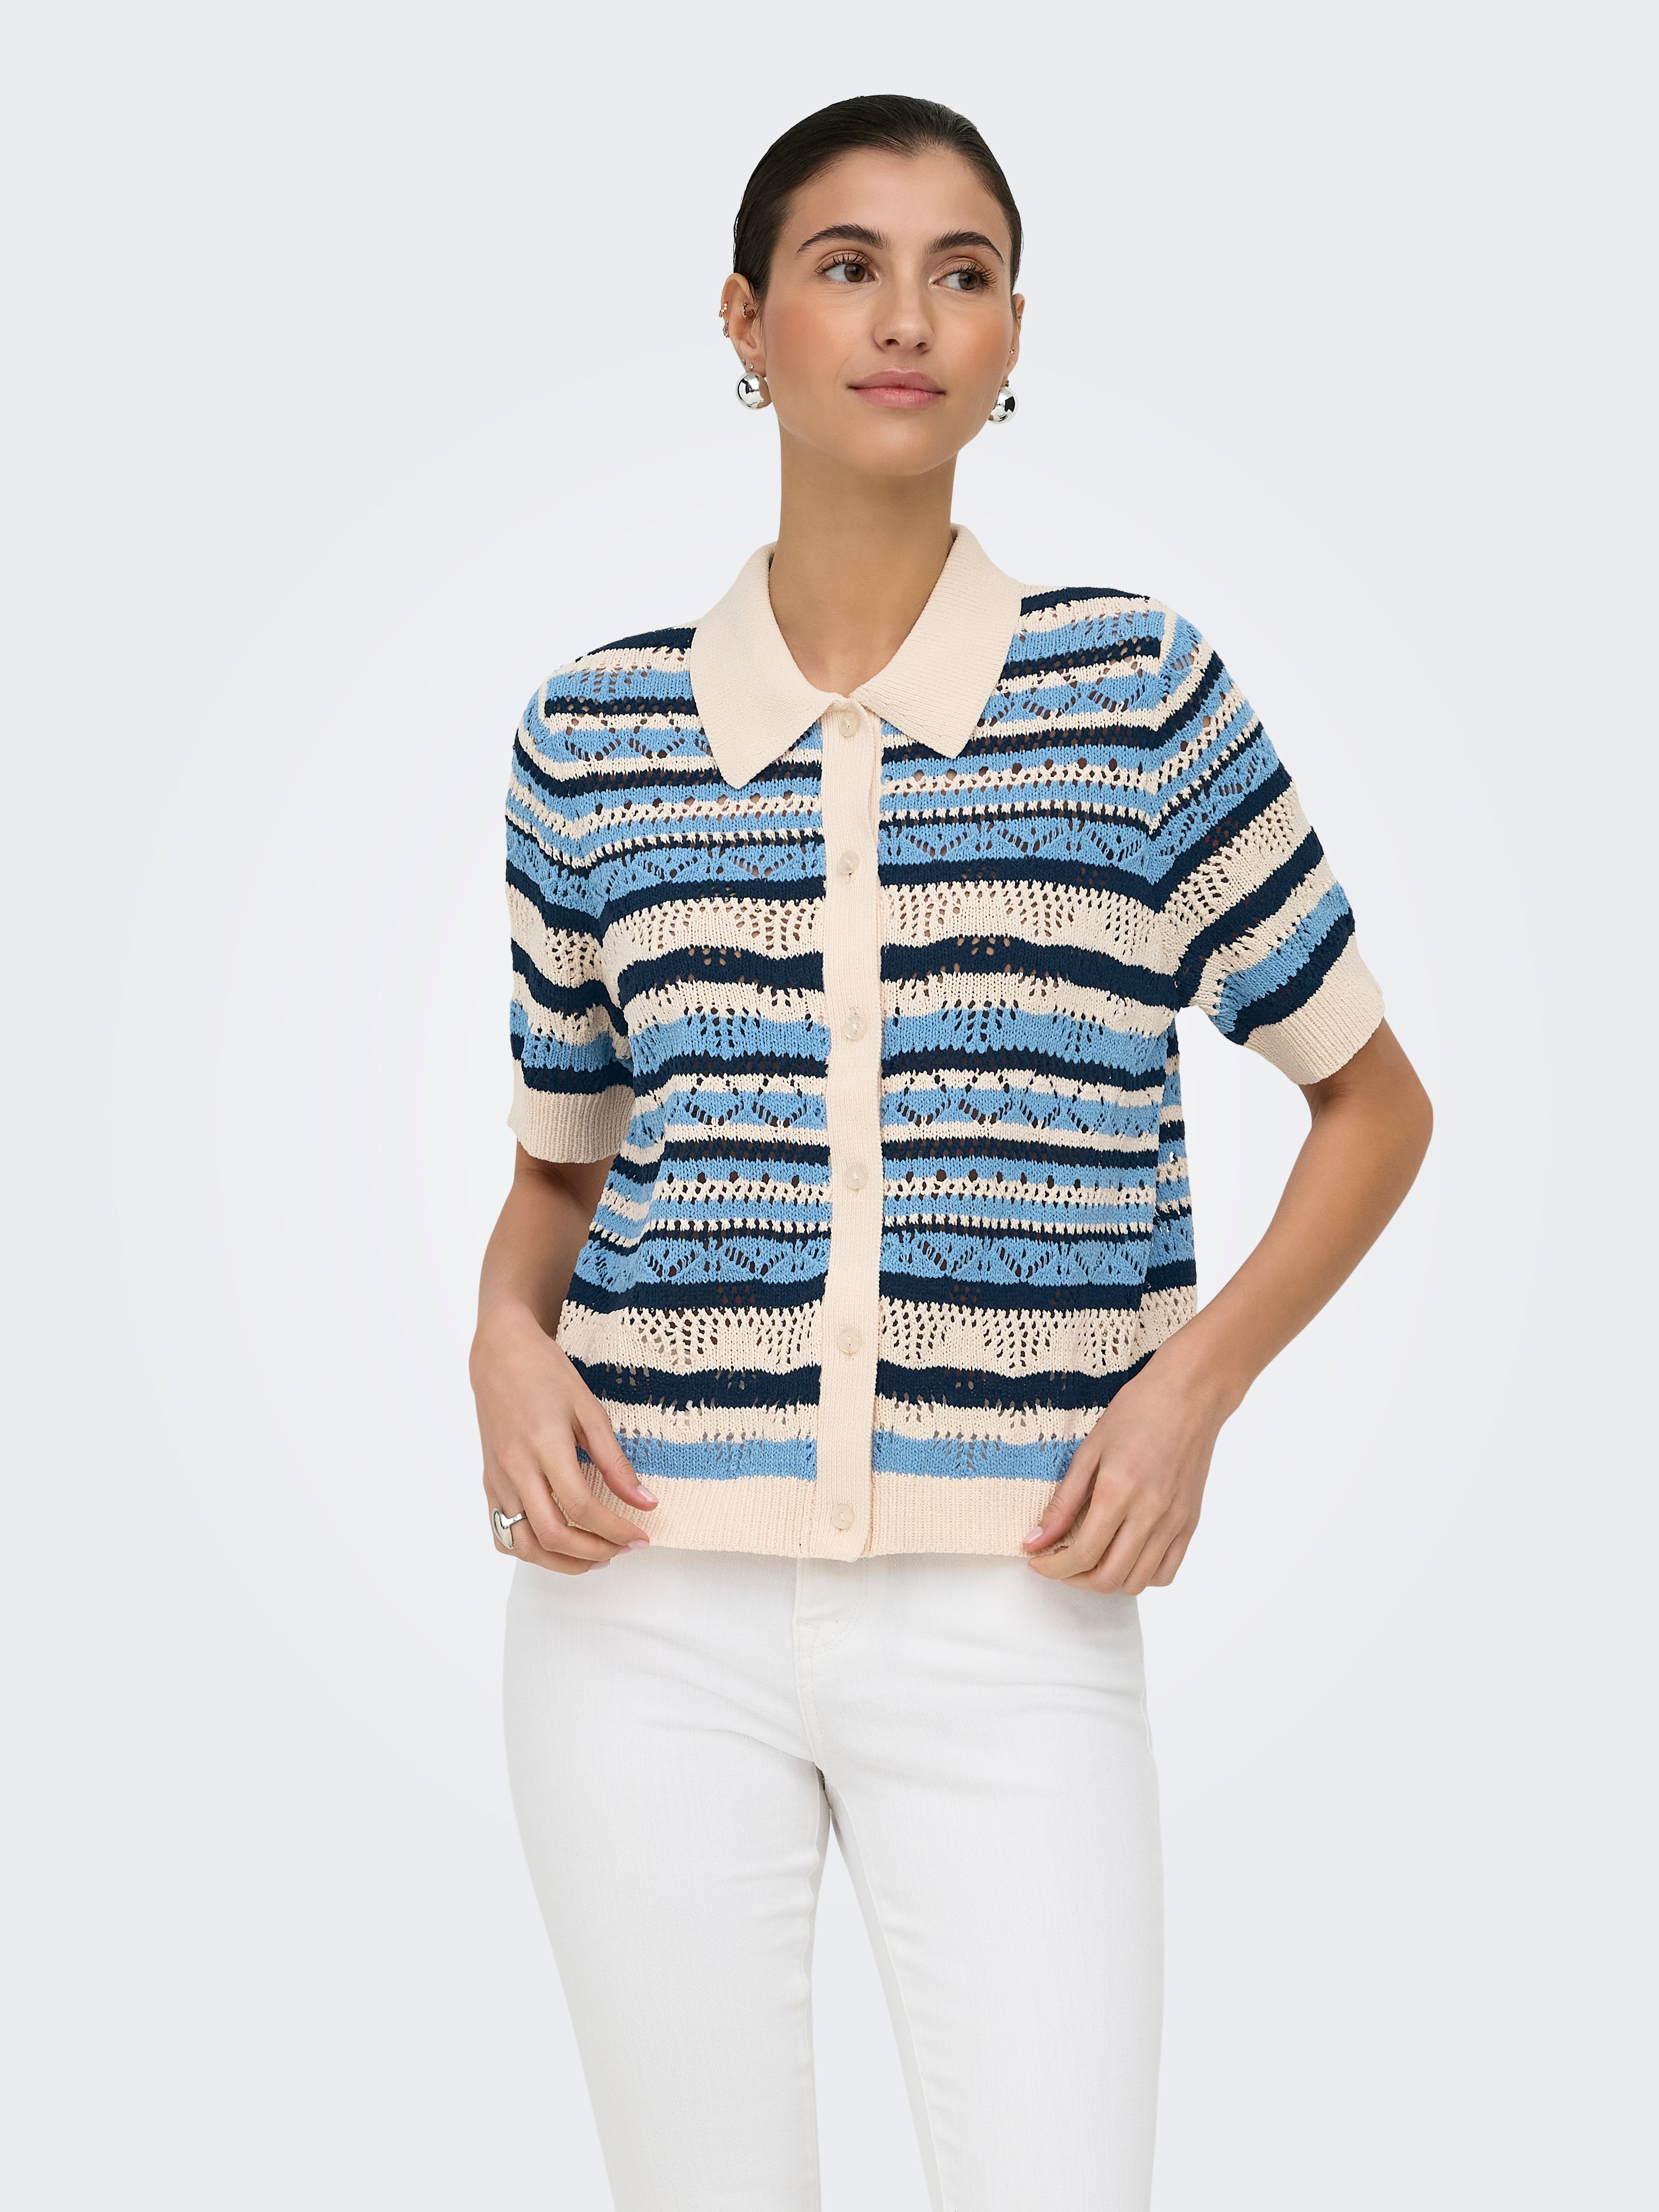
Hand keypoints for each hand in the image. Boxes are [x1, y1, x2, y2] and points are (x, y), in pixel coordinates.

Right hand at [470, 1304, 657, 1573]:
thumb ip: (615, 1461)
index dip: (616, 1530)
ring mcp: (498, 1479)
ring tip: (594, 1557)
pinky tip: (556, 1545)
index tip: (641, 1536)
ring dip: (561, 1562)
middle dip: (593, 1552)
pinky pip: (503, 1533)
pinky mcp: (489, 1482)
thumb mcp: (590, 1410)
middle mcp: (516, 1468)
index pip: (583, 1507)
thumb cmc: (546, 1374)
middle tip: (622, 1549)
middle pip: (553, 1534)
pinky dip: (529, 1550)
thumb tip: (645, 1502)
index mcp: (545, 1446)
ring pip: (524, 1544)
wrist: (499, 1355)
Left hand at [1022, 1338, 1229, 1593]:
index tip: (1037, 1560)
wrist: (1190, 1395)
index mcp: (1119, 1492)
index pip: (1082, 1554)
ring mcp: (1174, 1522)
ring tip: (1090, 1558)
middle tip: (1059, 1562)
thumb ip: (1063, 1502)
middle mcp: (1150, 1514)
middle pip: (1109, 1577)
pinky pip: (1166, 1571)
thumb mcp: (1089, 1450)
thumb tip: (1036, 1540)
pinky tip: (1124, 1554)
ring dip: (1106, 1581)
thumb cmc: (1138, 1412)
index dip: (1053, 1567)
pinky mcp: (1190, 1523)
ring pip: (1138, 1581)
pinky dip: (1140, 1575)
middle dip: (1074, 1579)